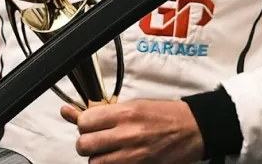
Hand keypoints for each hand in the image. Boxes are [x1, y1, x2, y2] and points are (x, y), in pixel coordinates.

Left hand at [61, 99, 203, 163]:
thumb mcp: (135, 104)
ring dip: (98, 157)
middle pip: (84, 145)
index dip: (84, 123)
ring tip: (109, 150)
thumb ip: (103, 111)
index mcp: (125, 112)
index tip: (90, 124)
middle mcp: (126, 133)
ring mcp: (132, 155)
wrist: (191, 129)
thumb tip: (70, 112)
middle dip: (86, 142)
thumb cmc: (164, 114)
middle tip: (97, 139)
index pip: (85, 121)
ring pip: (94, 163)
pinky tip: (118, 158)